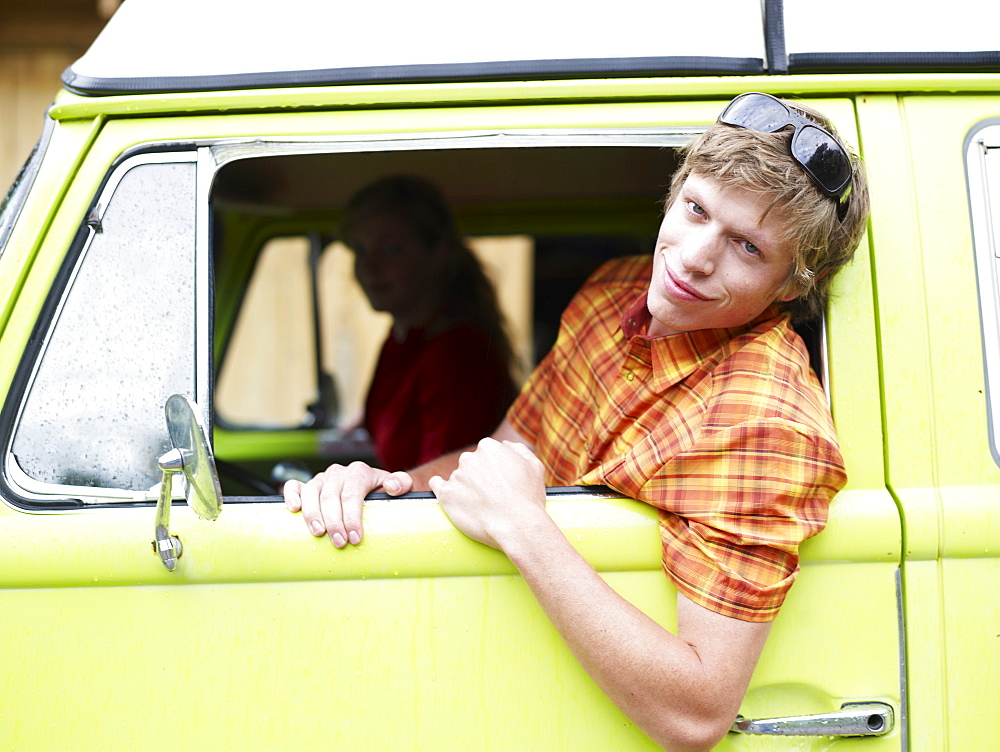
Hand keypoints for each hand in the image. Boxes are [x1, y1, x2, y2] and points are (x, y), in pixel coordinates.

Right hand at [283, 462, 412, 546]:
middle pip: (331, 497)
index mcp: (359, 471)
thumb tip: (393, 486)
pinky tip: (294, 510)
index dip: (352, 517)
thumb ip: (401, 483)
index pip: (352, 494)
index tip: (355, 538)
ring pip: (311, 492)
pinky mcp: (307, 485)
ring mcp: (321, 478)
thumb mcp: (398, 486)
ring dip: (313, 514)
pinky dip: (291, 495)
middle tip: (340, 543)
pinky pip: (294, 486)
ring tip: (318, 534)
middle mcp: (338, 473)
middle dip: (334, 522)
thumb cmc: (382, 491)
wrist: (372, 487)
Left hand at [428, 438, 546, 549]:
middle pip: (470, 464)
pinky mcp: (446, 495)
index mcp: (489, 447)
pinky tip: (447, 492)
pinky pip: (437, 485)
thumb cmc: (528, 498)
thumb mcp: (534, 465)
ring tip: (480, 504)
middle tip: (490, 494)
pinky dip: (440, 487)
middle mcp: (469, 458)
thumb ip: (517, 449)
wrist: (517, 526)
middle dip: (478, 476)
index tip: (497, 481)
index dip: (493, 468)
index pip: (485, 453)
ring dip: (465, 487)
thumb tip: (504, 444)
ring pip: (458, 477)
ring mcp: (456, 476)